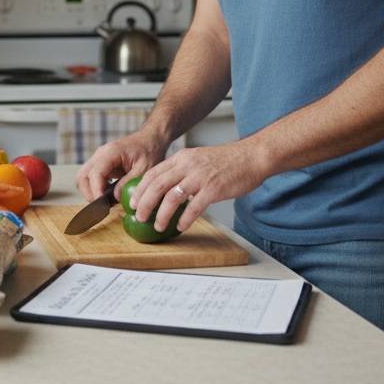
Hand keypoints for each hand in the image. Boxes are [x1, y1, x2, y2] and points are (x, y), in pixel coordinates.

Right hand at [74, 128, 167, 203]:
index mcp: (111, 152)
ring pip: (83, 178)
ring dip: (90, 192)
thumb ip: (129, 183)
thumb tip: (115, 198)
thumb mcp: (144, 169)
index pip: (96, 173)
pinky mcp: (100, 165)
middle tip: (100, 207)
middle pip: (82, 176)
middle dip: (88, 194)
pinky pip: (90, 178)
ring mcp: (98, 159)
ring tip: (103, 203)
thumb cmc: (148, 151)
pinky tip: (106, 196)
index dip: (96, 190)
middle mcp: (100, 154)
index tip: (101, 204)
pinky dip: (94, 189)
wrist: (150, 139)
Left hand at [128, 142, 266, 232]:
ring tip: (158, 226)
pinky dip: (185, 219)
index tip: (133, 204)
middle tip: (140, 217)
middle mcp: (188, 165)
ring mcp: (201, 176)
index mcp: (182, 158)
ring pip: (172, 197)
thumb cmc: (226, 162)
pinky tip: (182, 226)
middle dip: (145, 204)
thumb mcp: (198, 160)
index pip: (152, 173)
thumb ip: (182, 171)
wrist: (251, 157)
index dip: (140, 190)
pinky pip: (194, 207)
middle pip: (157, 185)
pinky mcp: (214, 189)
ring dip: (162, 215)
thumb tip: (165, 190)